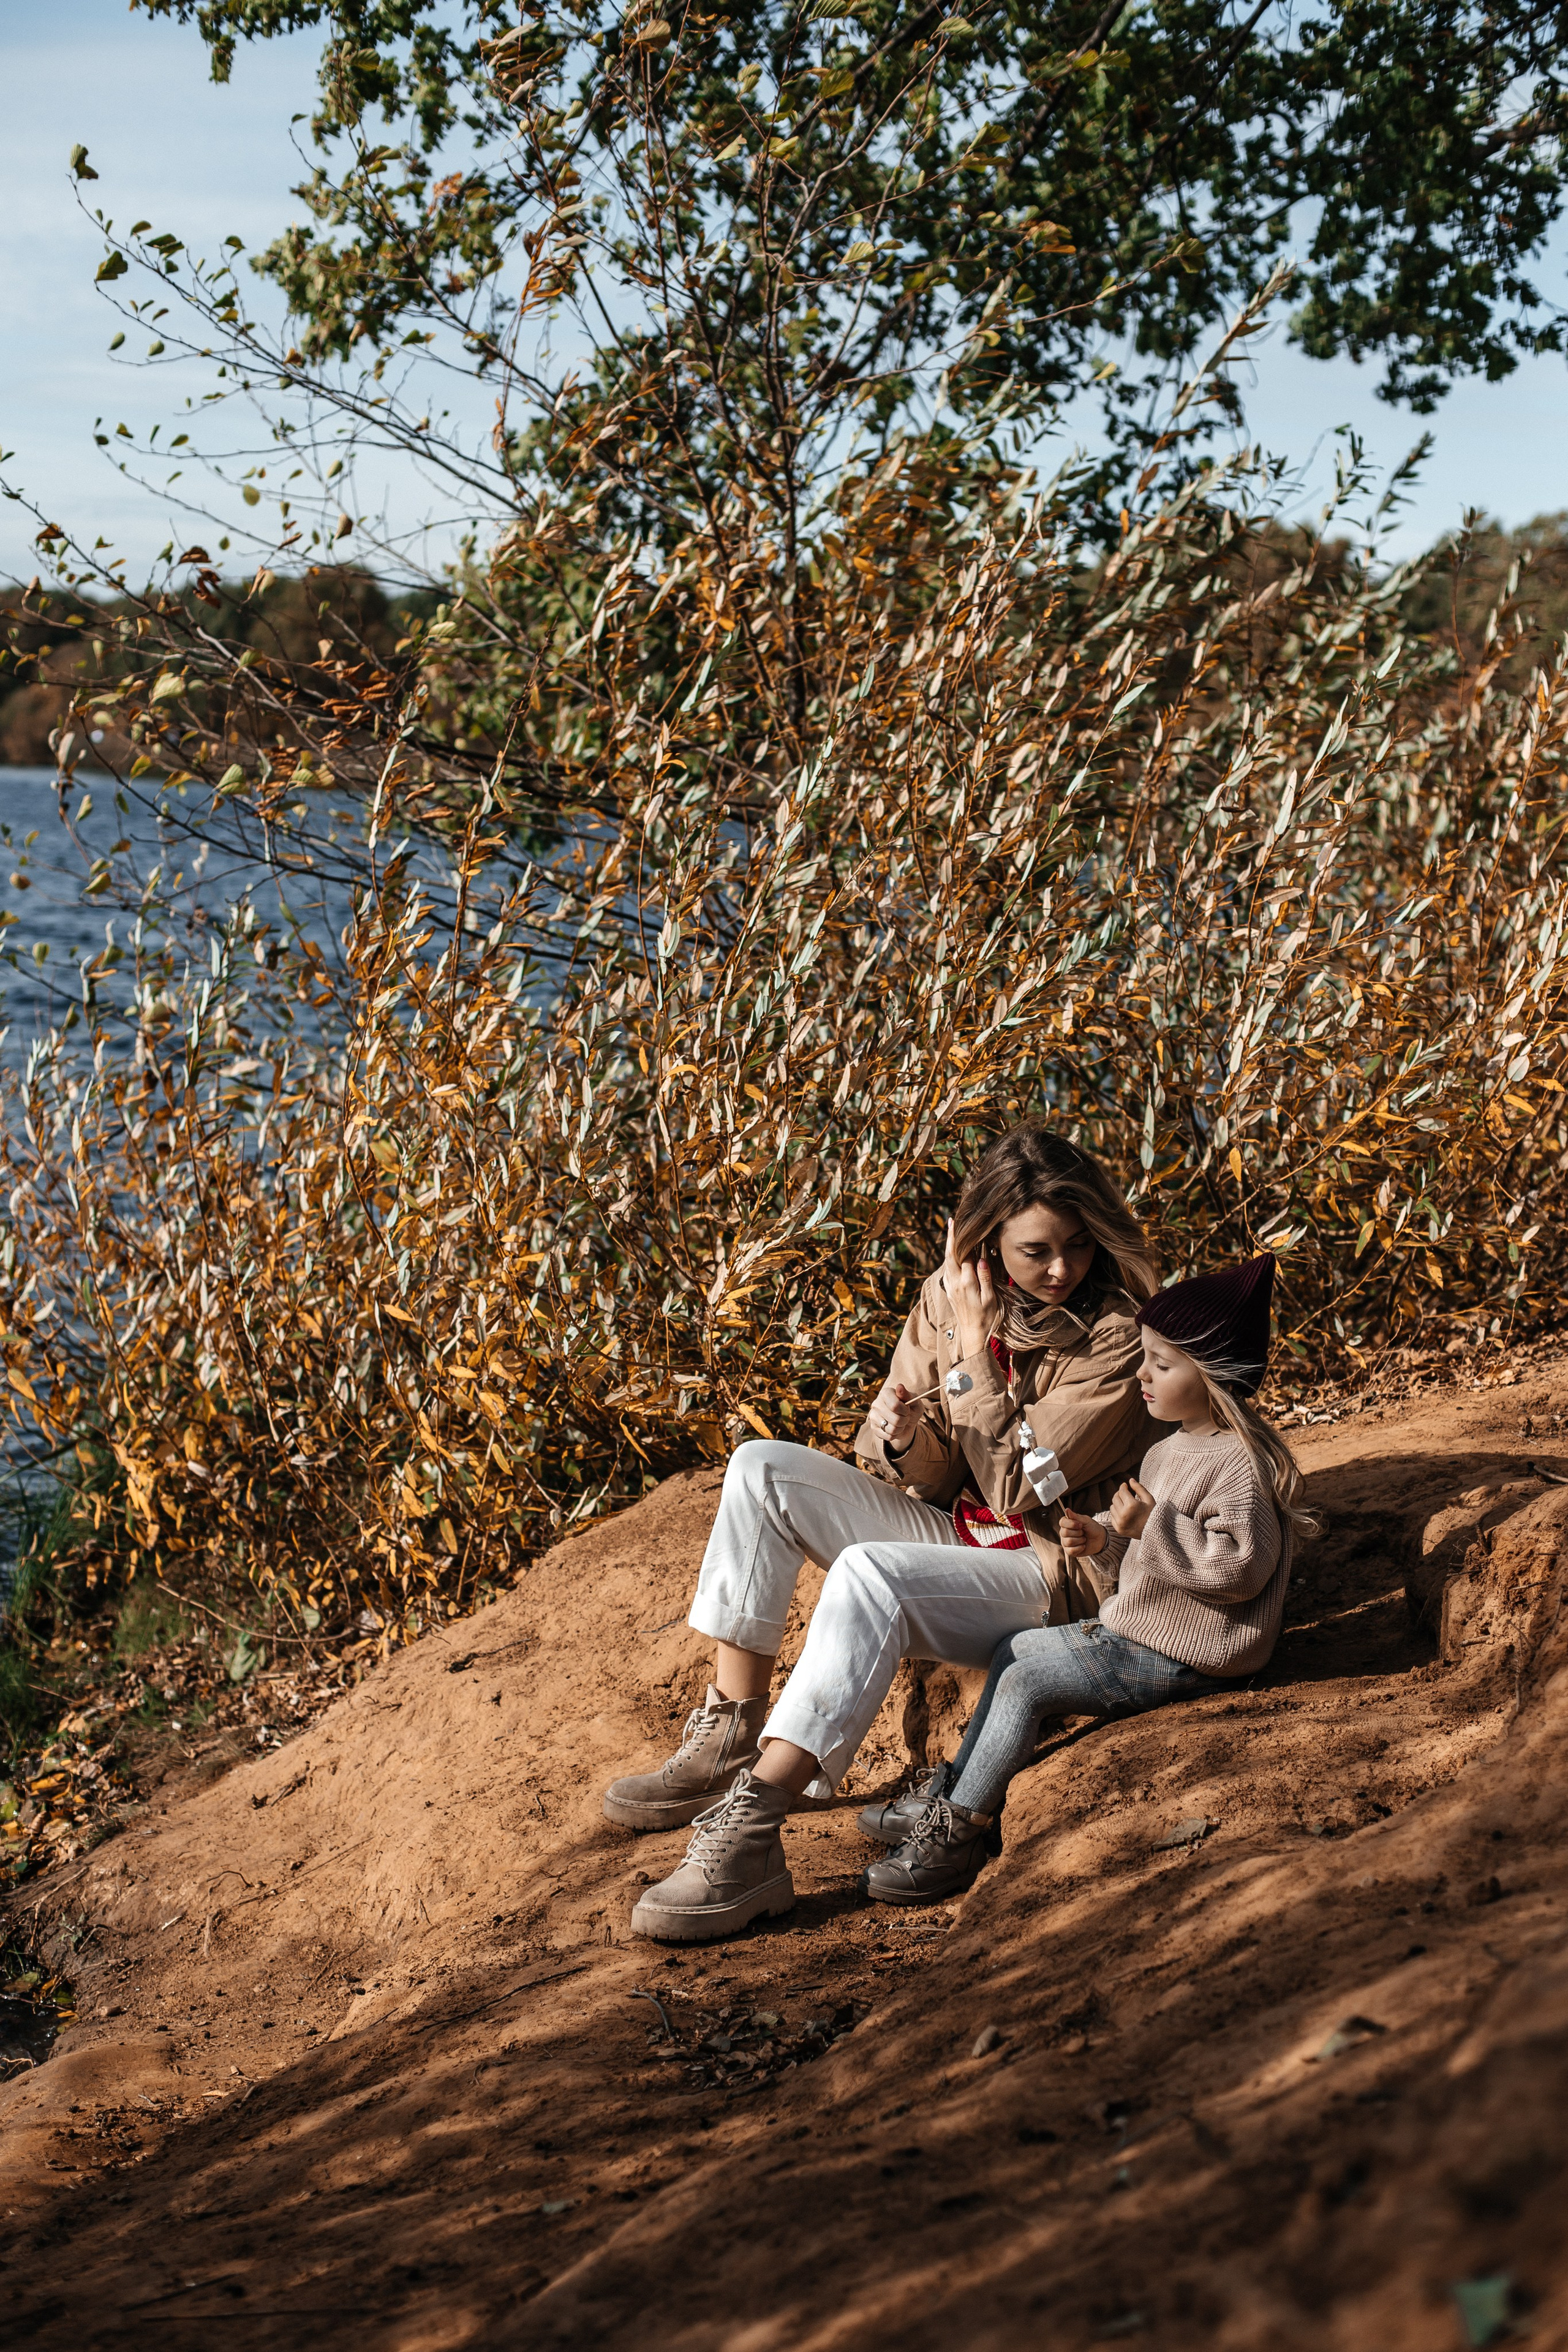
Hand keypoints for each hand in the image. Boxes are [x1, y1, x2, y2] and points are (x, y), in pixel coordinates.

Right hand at [868, 1379, 921, 1455]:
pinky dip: (895, 1434)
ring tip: (900, 1423)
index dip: (905, 1411)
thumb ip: (908, 1394)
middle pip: (895, 1420)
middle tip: (905, 1417)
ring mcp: (873, 1416)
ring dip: (900, 1428)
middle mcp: (876, 1403)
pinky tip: (895, 1428)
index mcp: (885, 1393)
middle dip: (905, 1421)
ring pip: (892, 1429)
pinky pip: (888, 1436)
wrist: (907, 1422)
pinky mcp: (873, 1428)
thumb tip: (899, 1386)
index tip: (907, 1409)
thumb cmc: (911, 1408)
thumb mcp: (914, 1401)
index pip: (895, 1406)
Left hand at [942, 1217, 998, 1357]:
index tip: (964, 1226)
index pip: (963, 1256)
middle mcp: (955, 1283)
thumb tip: (981, 1260)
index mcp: (966, 1283)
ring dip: (949, 1247)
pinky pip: (947, 1270)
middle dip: (951, 1238)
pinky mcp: (950, 1291)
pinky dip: (949, 1258)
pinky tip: (953, 1253)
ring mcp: (951, 1287)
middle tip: (952, 1222)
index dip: (964, 1241)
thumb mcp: (990, 1299)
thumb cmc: (986, 1318)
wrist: (973, 1335)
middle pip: (950, 1256)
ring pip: (947, 1262)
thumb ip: (985, 1278)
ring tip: (952, 1232)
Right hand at [1059, 1506, 1105, 1559]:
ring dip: (1080, 1540)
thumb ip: (1075, 1516)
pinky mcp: (1069, 1551)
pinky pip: (1071, 1551)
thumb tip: (1066, 1510)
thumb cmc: (1092, 1528)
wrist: (1099, 1539)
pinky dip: (1080, 1548)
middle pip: (1065, 1533)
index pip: (1062, 1522)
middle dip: (1078, 1533)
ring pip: (1069, 1542)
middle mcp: (1064, 1533)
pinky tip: (1083, 1545)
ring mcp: (1065, 1543)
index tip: (1080, 1525)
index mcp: (1066, 1523)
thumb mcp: (1086, 1520)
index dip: (1071, 1524)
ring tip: (1084, 1539)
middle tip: (1083, 1532)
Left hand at [1107, 1476, 1155, 1539]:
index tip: (1125, 1485)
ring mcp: (1120, 1523)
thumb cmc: (1154, 1514)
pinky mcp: (1119, 1529)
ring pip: (1112, 1507)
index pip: (1122, 1491)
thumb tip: (1130, 1480)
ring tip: (1125, 1503)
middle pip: (1115, 1498)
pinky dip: (1116, 1513)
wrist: (1156, 1532)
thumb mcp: (1149, 1499)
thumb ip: (1139, 1488)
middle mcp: (1123, 1514)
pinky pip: (1112, 1517)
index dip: (1123, 1486)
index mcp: (1131, 1505)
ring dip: (1117, 1503)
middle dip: (1119, 1494)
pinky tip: (1124, 1512)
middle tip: (1125, 1493)